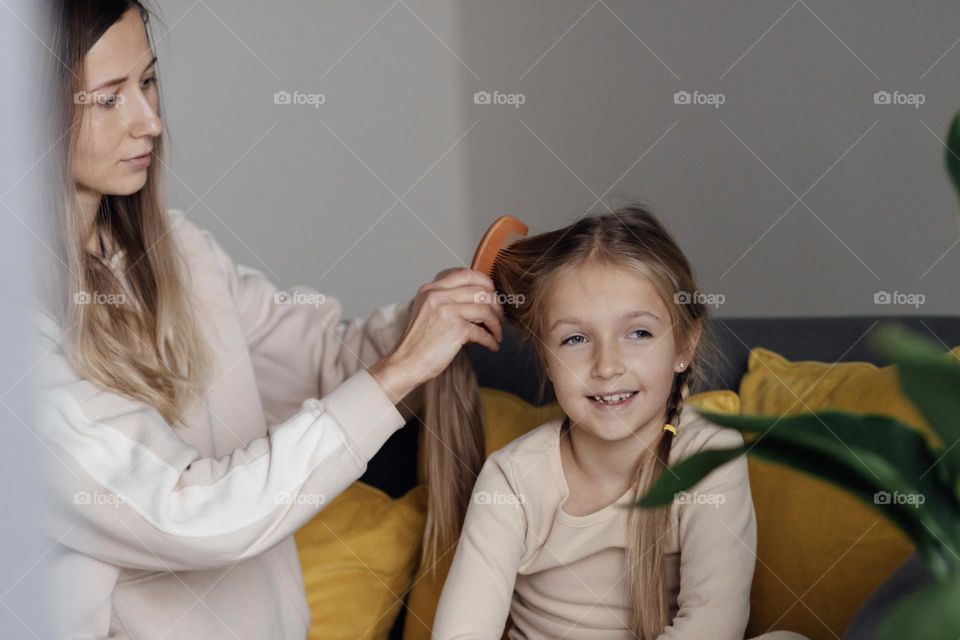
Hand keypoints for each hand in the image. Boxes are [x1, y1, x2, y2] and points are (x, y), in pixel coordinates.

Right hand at [371, 268, 503, 403]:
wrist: (405, 364)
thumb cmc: (418, 343)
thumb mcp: (427, 311)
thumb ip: (448, 301)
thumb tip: (480, 301)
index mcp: (431, 289)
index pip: (465, 273)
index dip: (485, 282)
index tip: (492, 294)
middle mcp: (438, 296)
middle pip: (480, 290)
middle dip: (496, 304)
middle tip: (499, 317)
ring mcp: (447, 311)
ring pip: (486, 309)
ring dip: (496, 323)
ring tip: (497, 333)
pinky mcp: (456, 330)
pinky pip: (483, 331)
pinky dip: (491, 340)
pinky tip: (492, 345)